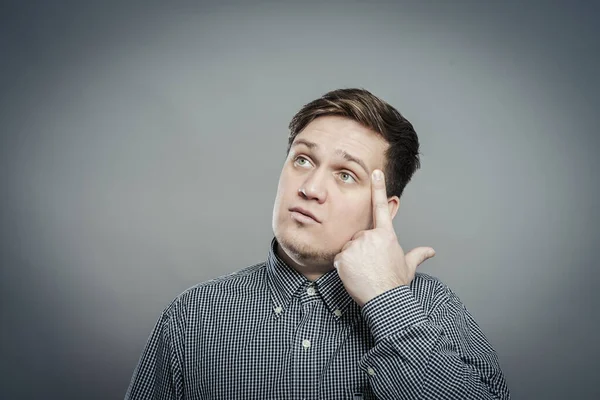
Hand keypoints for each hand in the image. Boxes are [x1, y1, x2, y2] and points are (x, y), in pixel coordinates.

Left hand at [333, 169, 434, 306]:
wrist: (385, 299)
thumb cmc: (396, 283)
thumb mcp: (408, 266)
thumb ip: (418, 255)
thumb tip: (431, 251)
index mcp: (386, 235)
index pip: (381, 207)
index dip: (378, 187)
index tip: (375, 171)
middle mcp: (370, 236)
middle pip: (360, 237)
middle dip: (363, 249)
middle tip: (371, 265)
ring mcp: (355, 246)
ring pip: (349, 248)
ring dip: (353, 258)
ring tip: (364, 272)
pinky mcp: (343, 257)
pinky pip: (340, 259)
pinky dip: (344, 267)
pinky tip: (354, 276)